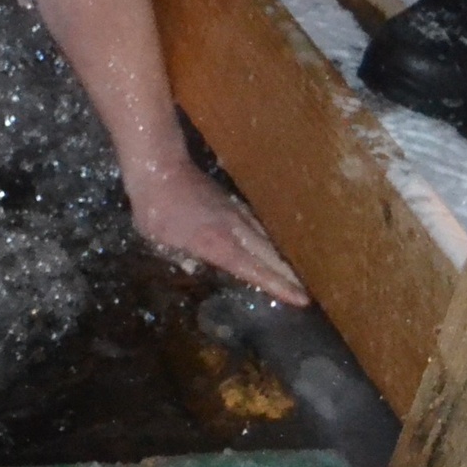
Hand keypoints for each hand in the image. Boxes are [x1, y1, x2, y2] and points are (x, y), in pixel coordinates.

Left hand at [128, 158, 307, 305]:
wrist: (159, 167)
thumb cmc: (155, 209)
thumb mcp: (159, 243)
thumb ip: (180, 258)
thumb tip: (194, 267)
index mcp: (218, 244)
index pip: (255, 270)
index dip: (278, 285)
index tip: (302, 299)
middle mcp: (235, 229)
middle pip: (270, 255)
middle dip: (291, 275)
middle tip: (311, 292)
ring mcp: (236, 212)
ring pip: (267, 238)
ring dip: (283, 256)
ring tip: (299, 274)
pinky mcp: (232, 202)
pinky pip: (257, 225)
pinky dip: (269, 239)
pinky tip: (273, 245)